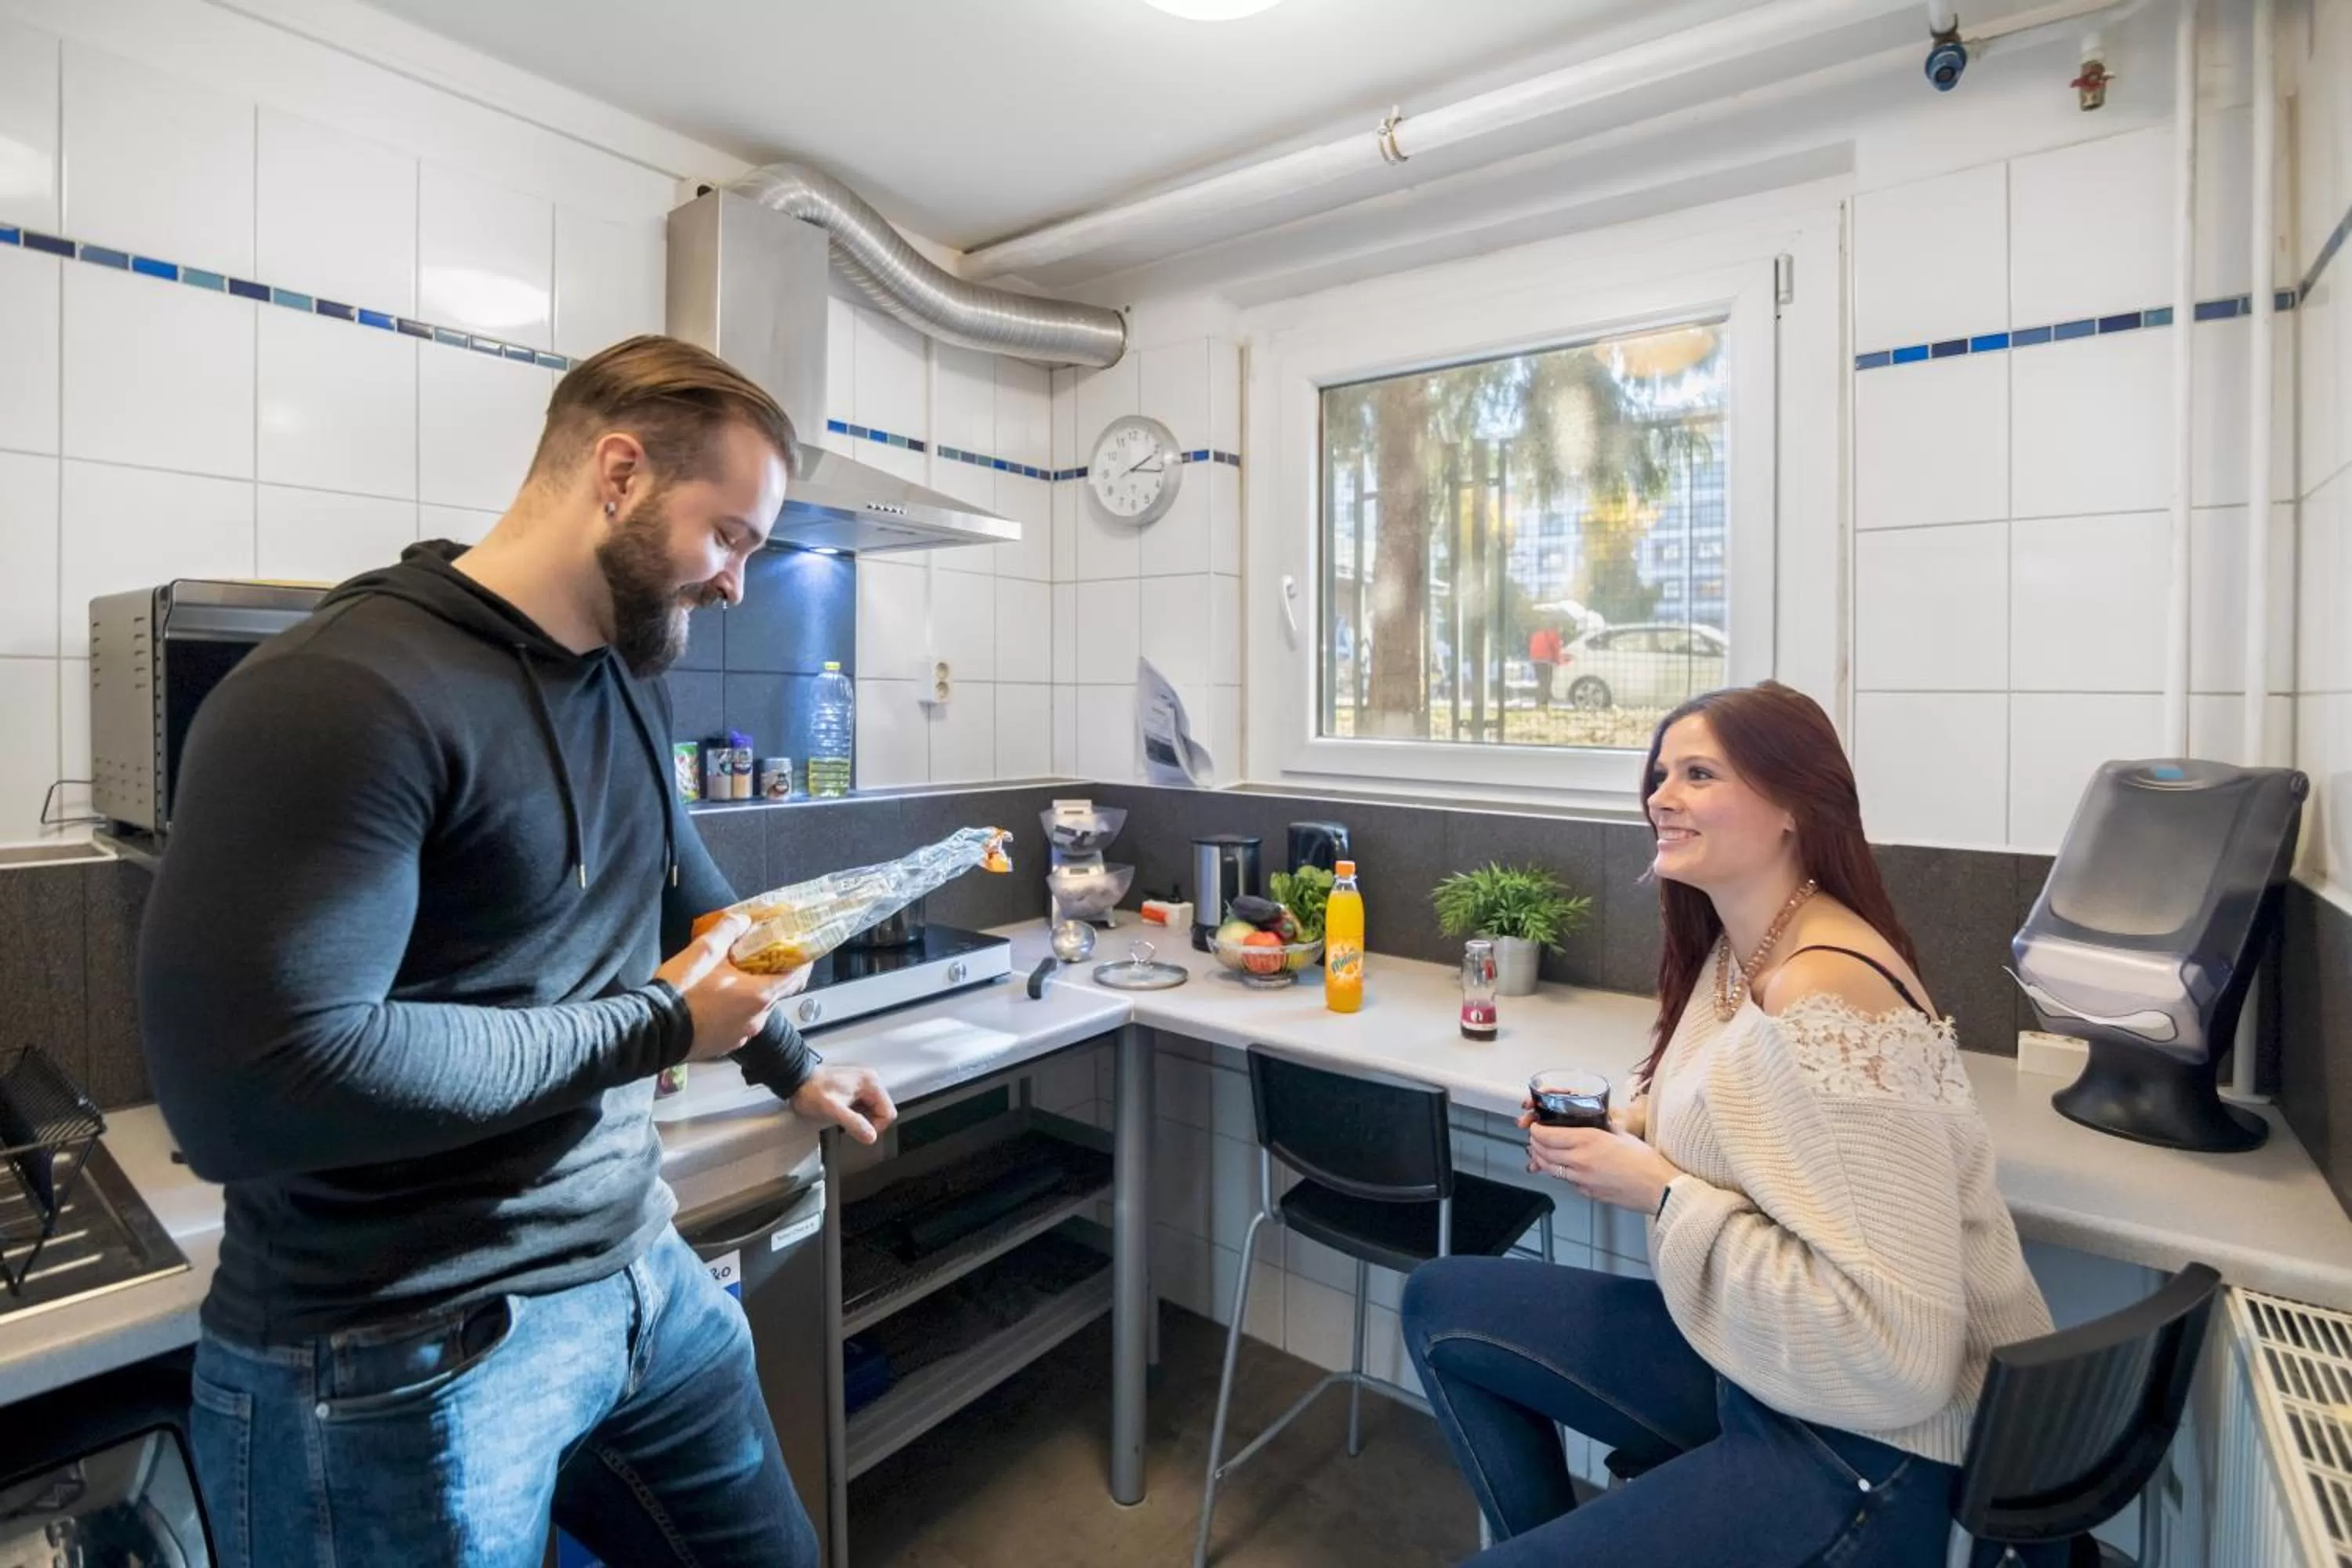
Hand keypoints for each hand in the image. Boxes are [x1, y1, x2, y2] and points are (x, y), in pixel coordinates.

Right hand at [656, 913, 812, 1063]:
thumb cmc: (682, 991)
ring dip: (749, 993)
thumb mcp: (704, 950)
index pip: (796, 978)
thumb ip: (728, 930)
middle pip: (774, 993)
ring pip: (755, 1009)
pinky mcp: (725, 1046)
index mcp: (759, 996)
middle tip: (757, 957)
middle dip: (768, 974)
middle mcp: (757, 1020)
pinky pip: (738, 1024)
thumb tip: (742, 920)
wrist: (652, 1030)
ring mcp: (741, 1036)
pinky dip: (735, 1010)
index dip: (801, 962)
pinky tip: (716, 1000)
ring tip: (731, 977)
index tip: (800, 950)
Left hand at [791, 1065, 896, 1144]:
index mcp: (870, 1083)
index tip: (858, 1131)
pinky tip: (841, 1111)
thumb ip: (855, 1124)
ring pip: (872, 1108)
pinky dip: (854, 1111)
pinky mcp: (853, 1084)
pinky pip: (862, 1103)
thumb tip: (871, 1136)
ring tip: (842, 1116)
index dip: (876, 1126)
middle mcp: (870, 1079)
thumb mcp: (833, 1111)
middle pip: (881, 1110)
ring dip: (860, 1117)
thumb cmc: (812, 1092)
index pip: (888, 1112)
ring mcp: (861, 1081)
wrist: (796, 1079)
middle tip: (847, 1124)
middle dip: (867, 1121)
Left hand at [1517, 1104, 1679, 1213]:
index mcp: (1588, 1140)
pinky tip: (1561, 1168)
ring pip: (1550, 1169)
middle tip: (1535, 1138)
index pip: (1548, 1135)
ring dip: (1541, 1159)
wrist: (1657, 1188)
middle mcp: (1580, 1160)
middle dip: (1535, 1144)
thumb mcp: (1622, 1134)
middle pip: (1544, 1152)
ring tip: (1540, 1153)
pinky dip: (1558, 1173)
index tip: (1536, 1126)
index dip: (1537, 1130)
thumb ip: (1603, 1127)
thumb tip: (1595, 1121)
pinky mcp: (1587, 1193)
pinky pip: (1566, 1181)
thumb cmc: (1646, 1162)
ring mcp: (1581, 1179)